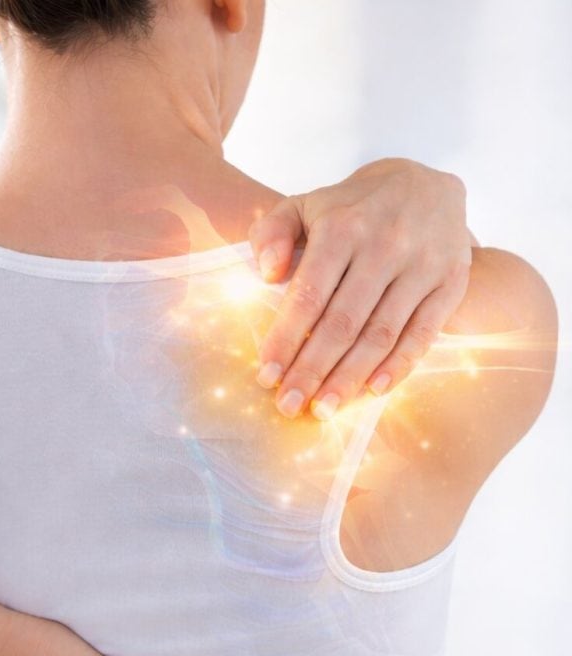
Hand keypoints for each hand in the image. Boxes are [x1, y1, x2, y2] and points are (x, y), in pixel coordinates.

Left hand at [248, 158, 474, 418]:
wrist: (428, 183)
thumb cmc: (353, 208)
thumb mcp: (306, 205)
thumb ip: (274, 232)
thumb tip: (268, 274)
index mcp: (344, 226)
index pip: (309, 294)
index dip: (286, 339)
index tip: (266, 375)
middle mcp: (385, 246)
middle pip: (343, 322)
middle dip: (312, 369)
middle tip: (289, 405)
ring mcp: (422, 266)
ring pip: (381, 334)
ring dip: (350, 377)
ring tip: (324, 409)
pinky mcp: (450, 283)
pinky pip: (423, 333)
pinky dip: (399, 365)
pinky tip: (373, 391)